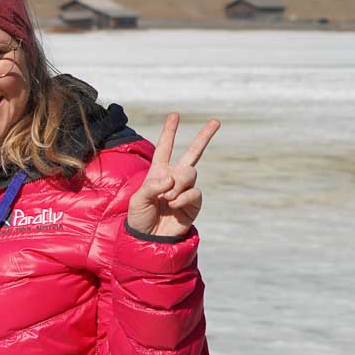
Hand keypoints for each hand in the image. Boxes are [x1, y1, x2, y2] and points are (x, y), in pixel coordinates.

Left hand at [128, 113, 219, 238]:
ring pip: (190, 173)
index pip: (164, 148)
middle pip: (193, 153)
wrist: (150, 238)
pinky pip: (194, 192)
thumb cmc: (140, 217)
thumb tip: (171, 178)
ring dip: (178, 184)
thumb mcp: (138, 199)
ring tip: (167, 198)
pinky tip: (173, 205)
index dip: (169, 132)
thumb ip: (152, 186)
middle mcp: (174, 177)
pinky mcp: (193, 202)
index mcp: (158, 172)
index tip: (175, 115)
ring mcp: (185, 189)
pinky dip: (182, 197)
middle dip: (204, 137)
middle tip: (216, 121)